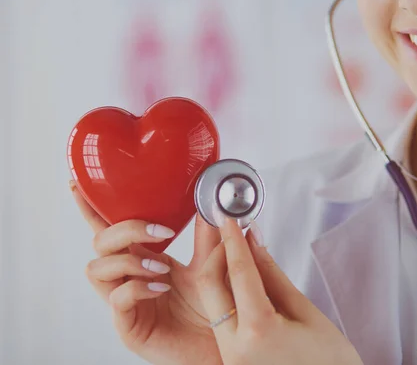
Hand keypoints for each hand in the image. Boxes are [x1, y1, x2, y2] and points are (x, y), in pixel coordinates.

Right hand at [71, 181, 222, 364]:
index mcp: (143, 259)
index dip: (92, 210)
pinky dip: (137, 287)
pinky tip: (160, 288)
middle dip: (125, 229)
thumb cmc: (213, 309)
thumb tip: (210, 206)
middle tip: (160, 232)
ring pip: (97, 268)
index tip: (79, 186)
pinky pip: (117, 300)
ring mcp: (125, 302)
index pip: (111, 230)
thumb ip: (208, 239)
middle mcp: (129, 277)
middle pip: (100, 242)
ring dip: (129, 260)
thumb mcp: (210, 266)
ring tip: (161, 267)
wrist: (223, 344)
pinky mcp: (128, 326)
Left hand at [199, 215, 363, 364]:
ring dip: (221, 274)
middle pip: (209, 284)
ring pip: (212, 302)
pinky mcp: (230, 362)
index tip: (228, 216)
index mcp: (258, 330)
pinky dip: (228, 296)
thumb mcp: (306, 312)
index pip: (239, 271)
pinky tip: (243, 283)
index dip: (232, 238)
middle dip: (218, 253)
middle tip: (232, 233)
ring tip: (241, 254)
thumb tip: (255, 241)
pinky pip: (220, 320)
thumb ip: (273, 275)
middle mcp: (234, 347)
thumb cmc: (329, 363)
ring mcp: (229, 357)